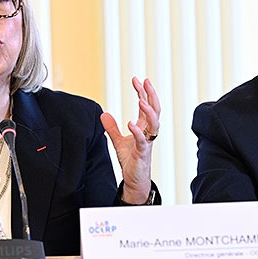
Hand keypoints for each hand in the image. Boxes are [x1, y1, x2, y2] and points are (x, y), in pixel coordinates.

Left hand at [100, 77, 160, 203]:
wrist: (134, 179)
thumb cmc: (131, 160)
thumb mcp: (118, 141)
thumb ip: (112, 128)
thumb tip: (103, 114)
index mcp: (144, 128)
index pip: (146, 105)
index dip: (142, 92)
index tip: (137, 79)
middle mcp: (149, 132)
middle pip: (155, 110)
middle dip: (151, 95)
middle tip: (145, 81)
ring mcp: (147, 142)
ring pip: (154, 124)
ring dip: (148, 111)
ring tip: (140, 100)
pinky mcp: (142, 153)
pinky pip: (143, 141)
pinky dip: (137, 131)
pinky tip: (131, 124)